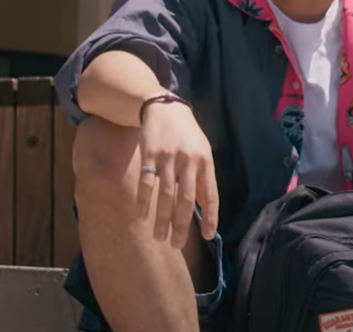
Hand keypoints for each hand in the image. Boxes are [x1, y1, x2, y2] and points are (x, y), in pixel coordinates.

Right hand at [138, 100, 218, 247]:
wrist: (165, 108)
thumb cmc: (187, 135)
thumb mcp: (202, 152)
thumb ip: (202, 178)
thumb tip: (203, 207)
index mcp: (206, 162)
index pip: (210, 194)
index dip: (210, 216)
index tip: (209, 235)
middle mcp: (189, 161)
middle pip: (186, 199)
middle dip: (182, 224)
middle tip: (177, 244)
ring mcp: (169, 158)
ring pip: (166, 194)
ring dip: (162, 218)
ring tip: (160, 237)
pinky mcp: (150, 154)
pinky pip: (147, 182)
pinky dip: (144, 200)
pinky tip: (142, 216)